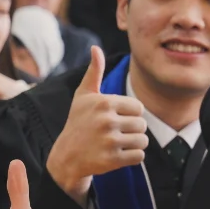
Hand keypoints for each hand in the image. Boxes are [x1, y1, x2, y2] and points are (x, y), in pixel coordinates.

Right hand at [44, 46, 147, 204]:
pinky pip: (139, 156)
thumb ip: (94, 72)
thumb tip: (96, 48)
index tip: (116, 118)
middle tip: (116, 133)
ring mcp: (109, 142)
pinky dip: (132, 157)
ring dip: (134, 144)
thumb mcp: (83, 96)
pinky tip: (118, 155)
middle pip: (142, 124)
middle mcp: (106, 121)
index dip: (130, 114)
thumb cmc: (78, 122)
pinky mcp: (112, 160)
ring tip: (118, 144)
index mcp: (104, 103)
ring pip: (143, 140)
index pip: (138, 107)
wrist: (66, 157)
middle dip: (132, 130)